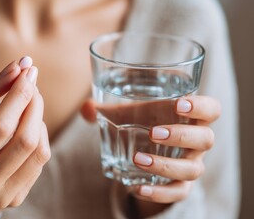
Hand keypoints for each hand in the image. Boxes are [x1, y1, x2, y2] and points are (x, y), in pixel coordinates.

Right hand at [0, 58, 50, 215]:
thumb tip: (17, 67)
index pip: (0, 128)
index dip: (18, 96)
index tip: (26, 71)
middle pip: (24, 140)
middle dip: (33, 103)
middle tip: (30, 82)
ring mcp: (3, 196)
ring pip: (38, 151)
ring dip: (39, 118)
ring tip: (29, 102)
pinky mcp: (17, 198)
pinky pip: (40, 162)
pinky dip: (40, 136)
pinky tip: (29, 126)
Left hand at [81, 95, 219, 215]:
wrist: (148, 152)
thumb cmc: (142, 124)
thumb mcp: (125, 115)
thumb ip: (104, 110)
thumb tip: (86, 108)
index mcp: (189, 118)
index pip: (210, 109)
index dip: (200, 106)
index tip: (178, 104)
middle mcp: (196, 142)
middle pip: (205, 139)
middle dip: (181, 135)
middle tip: (154, 133)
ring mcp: (191, 165)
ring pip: (193, 169)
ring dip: (166, 165)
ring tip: (137, 159)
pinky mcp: (181, 186)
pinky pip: (177, 193)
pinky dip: (159, 193)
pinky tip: (137, 189)